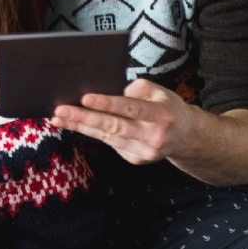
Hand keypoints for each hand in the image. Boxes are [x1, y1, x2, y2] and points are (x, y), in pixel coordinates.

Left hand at [49, 78, 247, 185]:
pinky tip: (75, 125)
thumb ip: (137, 89)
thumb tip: (108, 92)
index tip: (85, 98)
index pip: (131, 108)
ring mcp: (143, 152)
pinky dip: (91, 134)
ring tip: (59, 118)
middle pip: (113, 126)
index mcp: (162, 115)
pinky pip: (110, 143)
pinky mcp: (135, 159)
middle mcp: (153, 136)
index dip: (108, 103)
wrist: (188, 139)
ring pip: (106, 137)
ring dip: (80, 127)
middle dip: (83, 118)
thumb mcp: (161, 91)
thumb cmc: (169, 108)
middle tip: (60, 110)